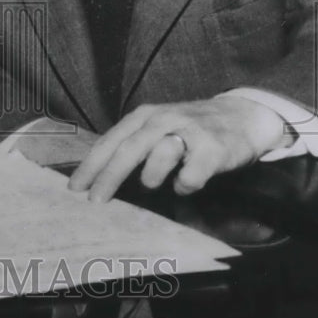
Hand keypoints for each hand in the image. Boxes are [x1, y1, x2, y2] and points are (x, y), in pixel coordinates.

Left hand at [68, 96, 290, 200]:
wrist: (242, 116)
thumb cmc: (191, 129)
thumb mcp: (158, 128)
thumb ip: (134, 145)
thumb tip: (99, 175)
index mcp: (145, 116)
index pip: (111, 141)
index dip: (91, 165)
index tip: (75, 188)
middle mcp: (163, 119)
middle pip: (128, 149)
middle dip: (108, 177)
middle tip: (95, 201)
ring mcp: (189, 131)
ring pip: (158, 156)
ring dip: (151, 176)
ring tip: (153, 183)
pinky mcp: (213, 148)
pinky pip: (190, 176)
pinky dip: (185, 184)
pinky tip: (187, 181)